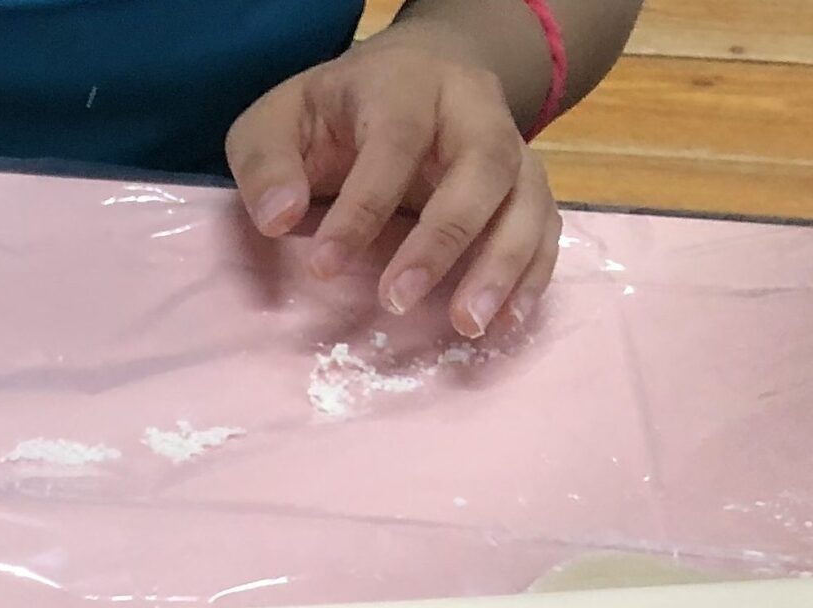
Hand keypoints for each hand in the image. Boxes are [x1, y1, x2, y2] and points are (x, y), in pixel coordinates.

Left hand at [227, 18, 561, 338]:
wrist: (410, 76)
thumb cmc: (332, 112)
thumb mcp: (277, 122)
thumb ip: (267, 164)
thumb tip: (277, 220)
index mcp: (406, 84)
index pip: (395, 141)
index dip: (363, 207)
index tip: (323, 269)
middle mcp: (472, 109)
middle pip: (482, 164)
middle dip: (444, 238)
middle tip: (399, 302)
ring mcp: (509, 145)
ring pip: (526, 196)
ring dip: (503, 264)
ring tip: (469, 326)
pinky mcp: (524, 184)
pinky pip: (544, 225)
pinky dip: (532, 274)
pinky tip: (505, 323)